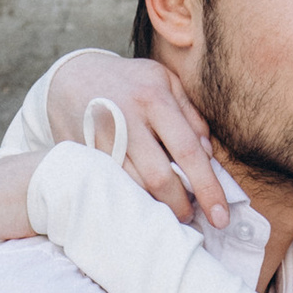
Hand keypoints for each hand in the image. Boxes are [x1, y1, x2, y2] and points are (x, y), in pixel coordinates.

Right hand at [46, 51, 228, 228]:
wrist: (72, 77)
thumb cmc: (130, 82)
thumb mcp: (166, 82)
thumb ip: (191, 116)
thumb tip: (208, 156)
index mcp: (154, 97)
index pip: (187, 151)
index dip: (208, 187)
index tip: (221, 216)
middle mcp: (126, 118)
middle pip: (159, 177)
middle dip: (179, 205)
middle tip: (189, 215)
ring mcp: (102, 138)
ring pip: (134, 186)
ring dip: (156, 206)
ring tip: (169, 208)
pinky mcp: (85, 154)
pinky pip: (114, 185)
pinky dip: (133, 197)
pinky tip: (143, 198)